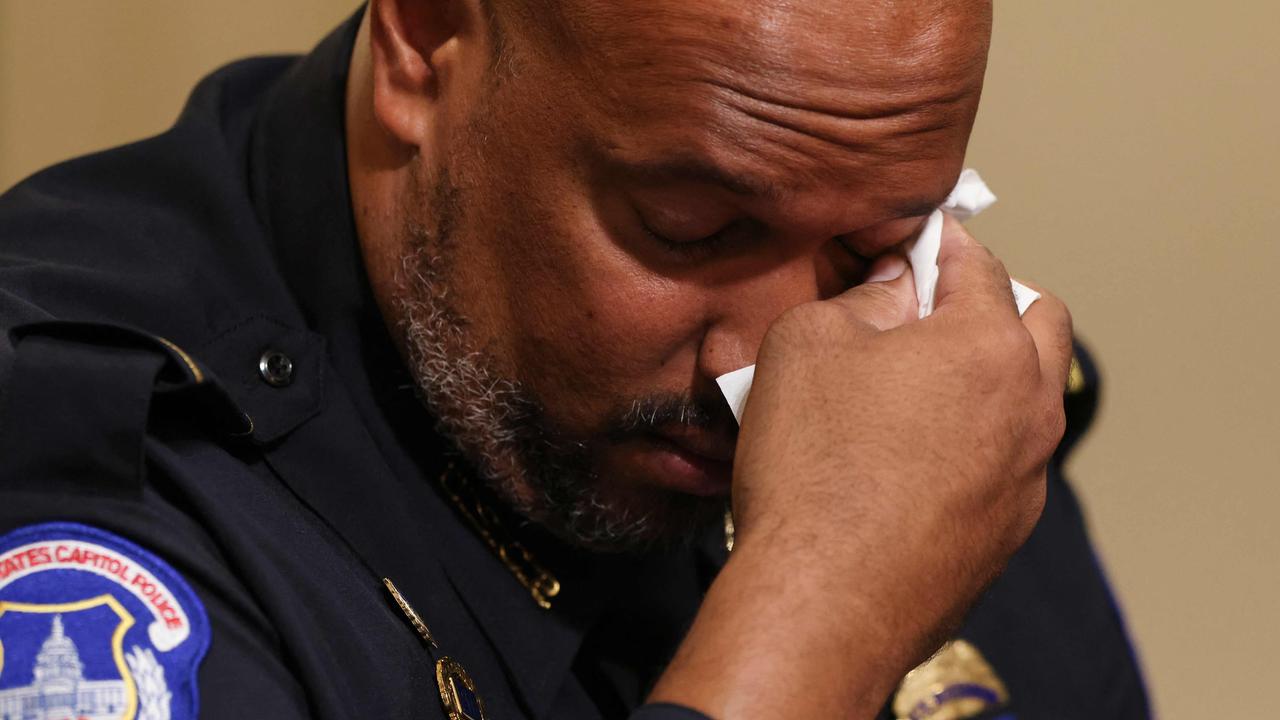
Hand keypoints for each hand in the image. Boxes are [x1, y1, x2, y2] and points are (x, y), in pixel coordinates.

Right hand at [649, 217, 1072, 718]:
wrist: (825, 601)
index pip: (981, 262)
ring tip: (911, 390)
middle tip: (922, 312)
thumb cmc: (813, 465)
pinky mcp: (1006, 533)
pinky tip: (906, 462)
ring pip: (1028, 397)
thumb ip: (860, 297)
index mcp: (990, 345)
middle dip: (990, 301)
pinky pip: (1004, 461)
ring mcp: (1026, 478)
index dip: (936, 243)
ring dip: (986, 375)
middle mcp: (1029, 407)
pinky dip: (973, 441)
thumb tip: (892, 290)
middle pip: (1040, 322)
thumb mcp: (806, 344)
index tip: (906, 244)